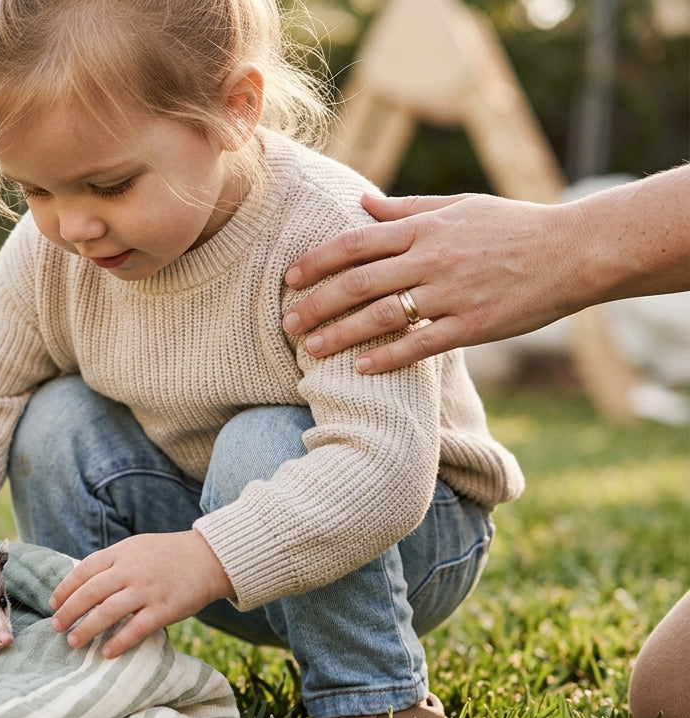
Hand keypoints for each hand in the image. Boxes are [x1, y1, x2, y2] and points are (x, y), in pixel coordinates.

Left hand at [48, 531, 232, 658]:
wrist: (208, 558)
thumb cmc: (167, 555)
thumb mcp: (135, 548)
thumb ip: (111, 564)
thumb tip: (81, 584)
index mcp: (120, 554)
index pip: (83, 570)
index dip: (65, 588)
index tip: (53, 604)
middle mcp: (130, 571)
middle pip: (90, 592)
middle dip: (69, 611)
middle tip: (56, 627)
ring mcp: (147, 590)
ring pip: (108, 611)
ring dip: (87, 629)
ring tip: (73, 642)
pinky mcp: (165, 609)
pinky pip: (137, 628)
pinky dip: (119, 642)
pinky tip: (106, 652)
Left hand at [281, 193, 574, 372]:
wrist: (576, 250)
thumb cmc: (514, 226)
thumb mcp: (460, 207)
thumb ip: (407, 209)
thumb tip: (362, 202)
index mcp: (426, 228)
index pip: (355, 243)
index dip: (317, 261)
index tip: (289, 278)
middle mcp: (433, 259)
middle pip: (358, 282)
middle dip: (317, 303)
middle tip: (286, 323)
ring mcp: (453, 293)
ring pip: (383, 315)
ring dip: (341, 334)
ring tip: (310, 350)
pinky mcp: (475, 325)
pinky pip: (422, 344)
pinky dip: (389, 357)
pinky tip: (362, 369)